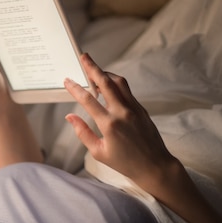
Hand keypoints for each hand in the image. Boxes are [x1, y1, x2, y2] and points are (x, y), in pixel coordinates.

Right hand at [64, 53, 177, 191]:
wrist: (154, 166)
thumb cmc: (124, 163)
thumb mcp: (98, 152)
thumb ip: (83, 132)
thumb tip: (70, 116)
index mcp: (109, 124)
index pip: (88, 100)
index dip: (75, 88)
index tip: (67, 80)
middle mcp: (122, 112)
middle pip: (105, 83)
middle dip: (93, 68)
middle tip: (84, 56)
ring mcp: (134, 108)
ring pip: (118, 82)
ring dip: (105, 73)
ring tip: (95, 69)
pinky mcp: (141, 109)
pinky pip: (126, 90)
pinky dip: (115, 83)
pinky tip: (108, 84)